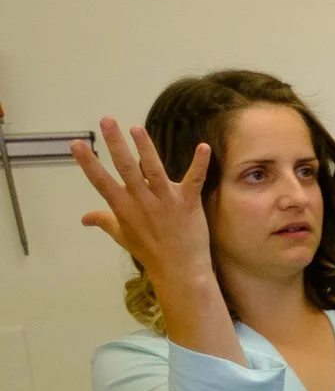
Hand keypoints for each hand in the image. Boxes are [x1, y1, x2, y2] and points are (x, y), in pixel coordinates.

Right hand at [71, 117, 215, 294]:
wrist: (179, 270)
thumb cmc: (149, 251)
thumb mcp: (122, 236)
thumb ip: (104, 221)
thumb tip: (84, 218)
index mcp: (123, 207)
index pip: (100, 181)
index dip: (88, 162)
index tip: (76, 144)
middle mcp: (141, 201)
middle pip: (125, 167)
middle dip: (115, 143)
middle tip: (107, 121)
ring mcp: (165, 200)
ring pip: (153, 169)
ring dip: (145, 147)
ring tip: (136, 128)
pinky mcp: (188, 202)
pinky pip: (195, 179)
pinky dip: (200, 163)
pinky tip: (203, 146)